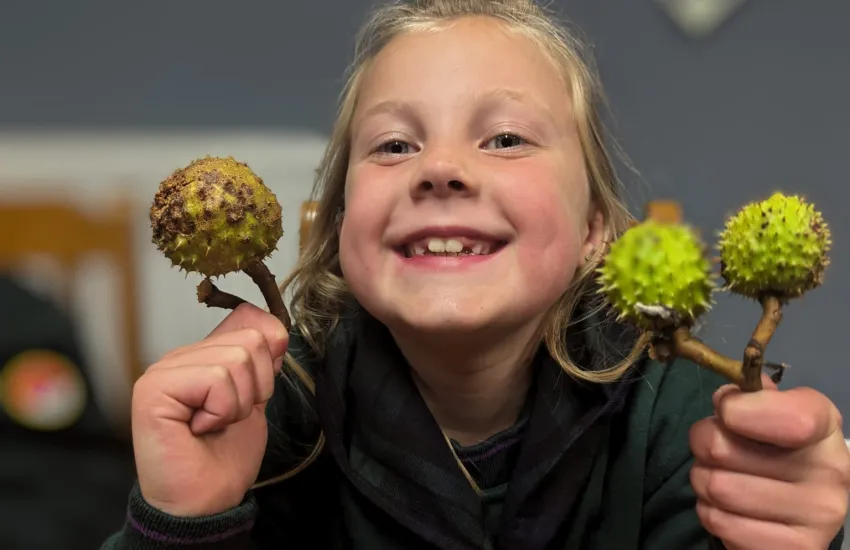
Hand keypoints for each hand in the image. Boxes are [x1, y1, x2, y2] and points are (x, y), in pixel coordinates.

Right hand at [132, 303, 288, 516]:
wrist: (207, 500)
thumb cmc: (225, 456)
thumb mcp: (255, 399)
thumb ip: (262, 362)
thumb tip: (275, 328)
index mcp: (202, 355)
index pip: (248, 318)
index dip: (268, 352)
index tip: (254, 391)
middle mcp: (180, 357)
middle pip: (250, 340)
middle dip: (255, 387)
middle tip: (228, 416)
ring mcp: (163, 369)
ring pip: (236, 359)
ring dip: (237, 403)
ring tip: (213, 424)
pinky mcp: (153, 388)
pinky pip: (214, 378)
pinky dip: (220, 410)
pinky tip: (199, 428)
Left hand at [689, 375, 849, 548]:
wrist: (803, 504)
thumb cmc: (778, 447)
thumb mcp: (772, 411)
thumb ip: (749, 396)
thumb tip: (727, 398)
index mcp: (824, 426)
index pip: (790, 419)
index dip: (737, 410)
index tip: (725, 411)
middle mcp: (830, 472)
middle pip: (721, 448)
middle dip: (703, 445)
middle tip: (716, 451)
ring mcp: (817, 517)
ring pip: (715, 487)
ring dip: (703, 481)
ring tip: (722, 479)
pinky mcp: (794, 549)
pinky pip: (718, 522)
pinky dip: (711, 513)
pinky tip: (731, 509)